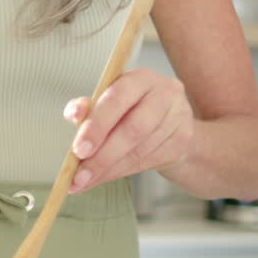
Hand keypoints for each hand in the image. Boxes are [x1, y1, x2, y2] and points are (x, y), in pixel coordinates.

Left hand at [63, 68, 194, 192]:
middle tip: (80, 174)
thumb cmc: (134, 110)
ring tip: (86, 180)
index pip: (117, 98)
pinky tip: (103, 177)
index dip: (97, 125)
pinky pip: (148, 161)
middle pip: (133, 128)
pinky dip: (120, 172)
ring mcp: (177, 117)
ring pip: (139, 150)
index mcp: (141, 78)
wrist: (171, 124)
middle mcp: (164, 93)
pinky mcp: (182, 140)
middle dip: (102, 155)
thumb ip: (88, 107)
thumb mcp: (108, 103)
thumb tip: (74, 114)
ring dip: (108, 169)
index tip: (78, 149)